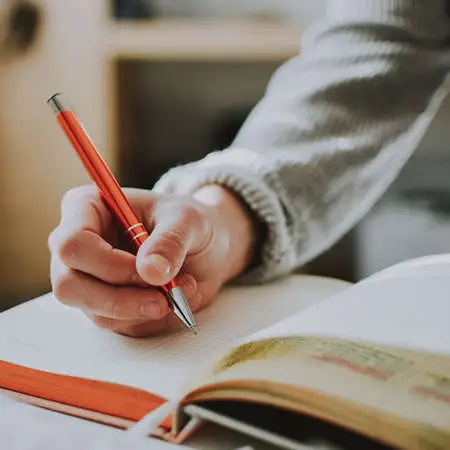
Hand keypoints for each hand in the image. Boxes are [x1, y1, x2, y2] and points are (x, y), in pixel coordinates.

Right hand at [48, 184, 259, 336]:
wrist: (203, 246)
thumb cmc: (187, 223)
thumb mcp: (188, 220)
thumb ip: (170, 241)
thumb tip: (149, 271)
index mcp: (86, 208)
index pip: (72, 244)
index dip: (108, 264)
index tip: (150, 271)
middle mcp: (78, 246)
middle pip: (70, 285)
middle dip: (121, 298)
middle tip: (165, 297)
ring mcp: (88, 279)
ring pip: (96, 311)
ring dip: (144, 309)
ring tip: (184, 288)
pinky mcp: (105, 305)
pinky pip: (119, 324)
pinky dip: (152, 318)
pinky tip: (176, 298)